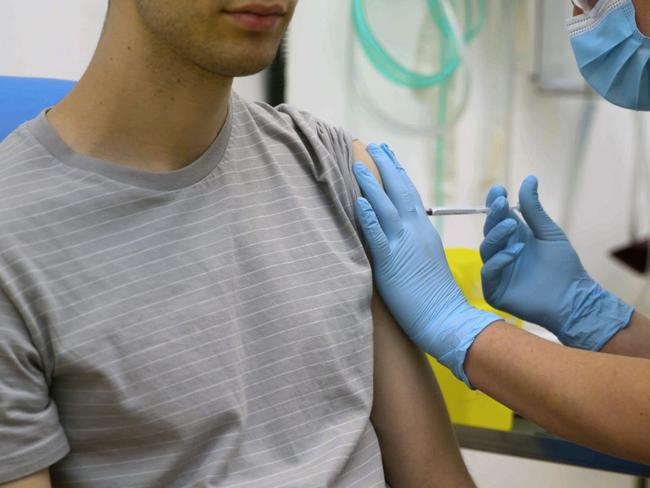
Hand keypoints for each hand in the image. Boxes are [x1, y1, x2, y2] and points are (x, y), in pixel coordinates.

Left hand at [352, 143, 499, 385]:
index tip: (389, 156)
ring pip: (386, 207)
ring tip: (358, 165)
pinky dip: (369, 218)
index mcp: (423, 230)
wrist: (446, 318)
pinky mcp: (392, 263)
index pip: (410, 194)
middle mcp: (416, 232)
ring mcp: (404, 245)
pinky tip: (360, 202)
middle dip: (387, 166)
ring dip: (372, 184)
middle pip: (400, 191)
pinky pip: (379, 236)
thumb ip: (411, 242)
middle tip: (375, 146)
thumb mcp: (425, 259)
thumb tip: (396, 232)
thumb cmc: (434, 295)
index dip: (398, 174)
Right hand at [480, 175, 632, 349]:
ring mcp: (497, 272)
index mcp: (513, 238)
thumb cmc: (563, 266)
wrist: (573, 298)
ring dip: (497, 236)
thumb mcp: (548, 232)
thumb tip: (529, 178)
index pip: (497, 218)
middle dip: (493, 216)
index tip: (498, 190)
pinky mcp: (494, 290)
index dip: (494, 204)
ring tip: (513, 227)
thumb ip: (534, 209)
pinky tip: (515, 251)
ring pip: (486, 249)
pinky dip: (500, 259)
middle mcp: (502, 253)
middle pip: (489, 231)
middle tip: (501, 203)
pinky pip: (489, 271)